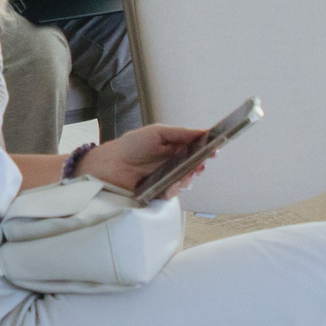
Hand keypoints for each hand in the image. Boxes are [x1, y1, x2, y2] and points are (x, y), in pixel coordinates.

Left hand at [76, 124, 205, 194]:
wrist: (110, 165)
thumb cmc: (131, 146)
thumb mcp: (157, 132)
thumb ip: (180, 133)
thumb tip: (202, 132)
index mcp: (174, 147)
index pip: (196, 149)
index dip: (206, 150)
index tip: (214, 150)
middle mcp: (173, 163)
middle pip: (194, 167)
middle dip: (199, 166)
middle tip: (199, 164)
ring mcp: (166, 178)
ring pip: (186, 181)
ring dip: (186, 178)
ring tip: (183, 174)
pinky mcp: (159, 192)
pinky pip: (173, 193)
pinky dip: (173, 189)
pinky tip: (169, 185)